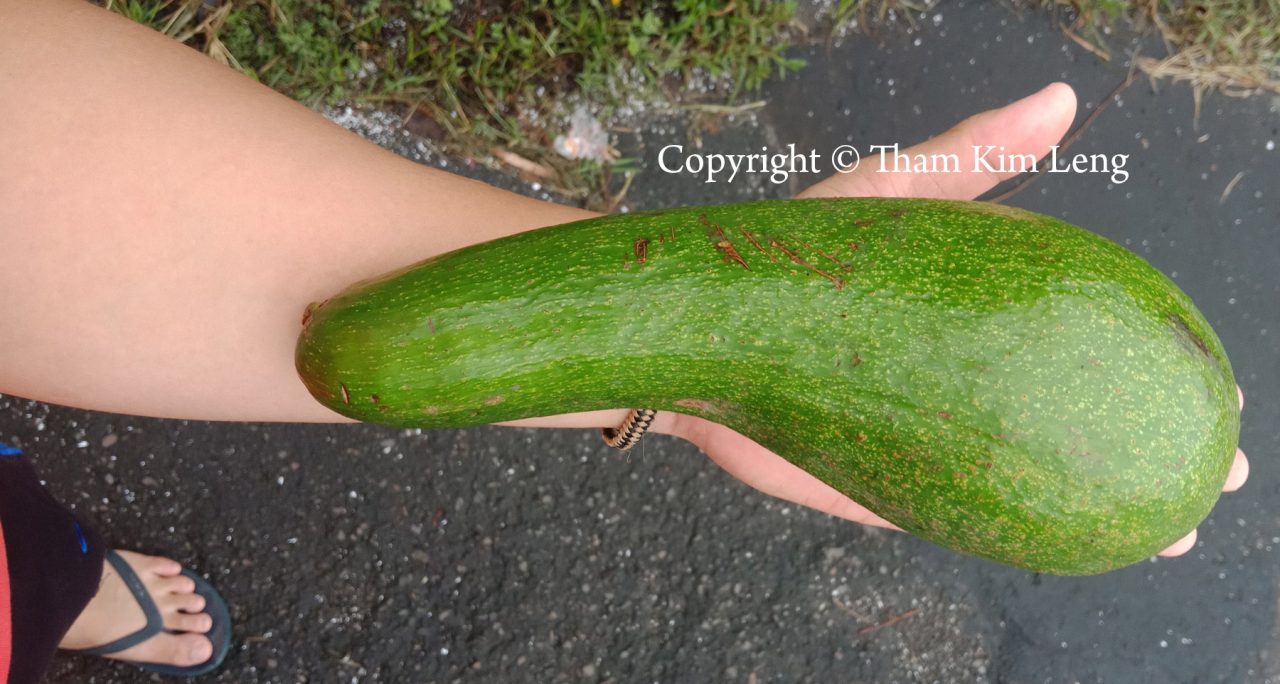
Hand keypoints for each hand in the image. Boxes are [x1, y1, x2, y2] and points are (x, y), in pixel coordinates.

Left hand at [666, 82, 1248, 557]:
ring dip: (1100, 511)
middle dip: (1148, 448)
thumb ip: (970, 154)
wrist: (701, 329)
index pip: (1085, 336)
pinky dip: (1015, 536)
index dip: (1154, 359)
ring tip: (1171, 535)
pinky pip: (957, 516)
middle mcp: (965, 378)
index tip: (1220, 386)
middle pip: (1071, 417)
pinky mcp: (883, 483)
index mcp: (981, 312)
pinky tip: (1075, 554)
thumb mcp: (892, 191)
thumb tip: (1061, 99)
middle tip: (1215, 469)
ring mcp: (928, 435)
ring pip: (1028, 482)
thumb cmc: (795, 249)